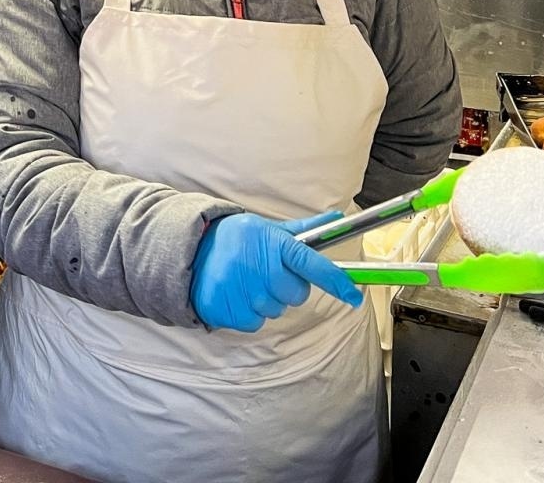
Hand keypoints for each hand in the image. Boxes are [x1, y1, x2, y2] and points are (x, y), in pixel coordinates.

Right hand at [190, 210, 363, 332]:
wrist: (189, 250)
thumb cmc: (235, 239)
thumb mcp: (267, 228)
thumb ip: (304, 230)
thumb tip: (337, 220)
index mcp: (272, 243)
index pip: (311, 263)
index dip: (336, 282)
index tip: (353, 296)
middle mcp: (260, 266)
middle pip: (296, 294)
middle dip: (288, 287)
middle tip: (268, 273)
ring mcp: (244, 290)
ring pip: (276, 309)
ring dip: (267, 300)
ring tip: (247, 281)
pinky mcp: (231, 311)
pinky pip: (256, 322)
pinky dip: (250, 312)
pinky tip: (237, 294)